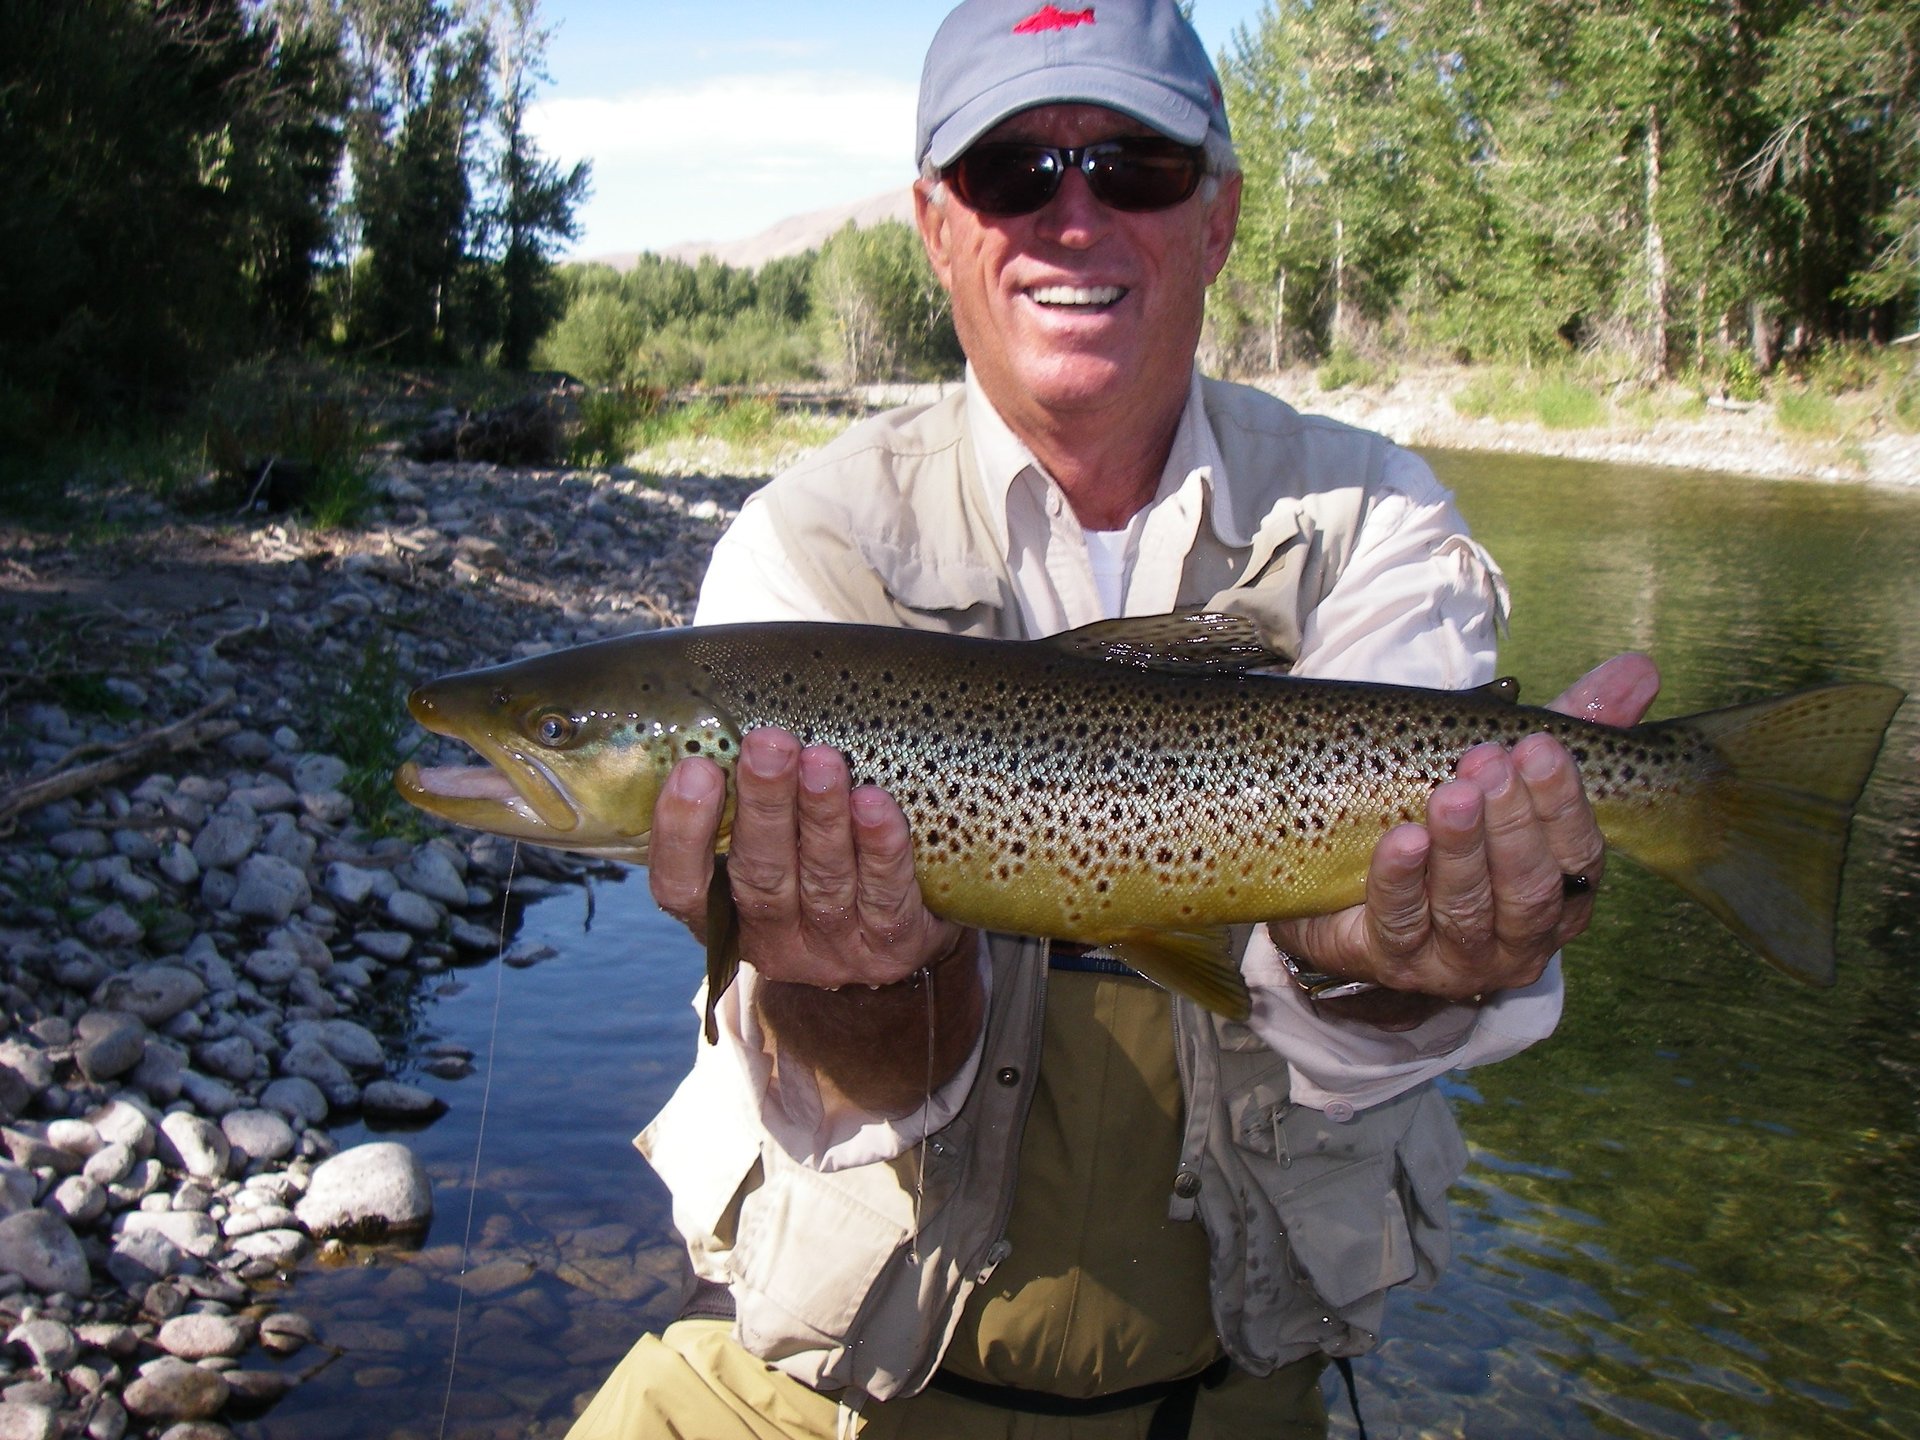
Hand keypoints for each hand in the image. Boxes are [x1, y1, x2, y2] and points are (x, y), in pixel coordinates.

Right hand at [647, 726, 966, 988]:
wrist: (899, 944)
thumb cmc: (816, 869)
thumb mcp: (770, 849)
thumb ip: (747, 801)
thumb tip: (739, 721)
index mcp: (724, 915)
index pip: (683, 887)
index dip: (682, 834)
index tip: (695, 769)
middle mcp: (773, 939)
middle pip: (760, 875)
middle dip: (765, 806)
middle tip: (768, 745)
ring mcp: (834, 947)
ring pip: (825, 878)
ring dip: (822, 816)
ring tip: (823, 761)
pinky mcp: (892, 946)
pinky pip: (887, 896)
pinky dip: (881, 848)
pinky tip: (876, 804)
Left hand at [1269, 653, 1660, 1015]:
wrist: (1352, 886)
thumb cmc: (1452, 827)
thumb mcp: (1511, 776)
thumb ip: (1571, 726)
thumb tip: (1640, 668)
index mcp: (1561, 893)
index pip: (1579, 856)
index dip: (1561, 804)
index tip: (1538, 746)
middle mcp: (1520, 938)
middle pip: (1528, 889)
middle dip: (1511, 825)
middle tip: (1487, 765)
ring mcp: (1458, 959)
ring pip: (1467, 908)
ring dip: (1461, 850)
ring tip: (1448, 796)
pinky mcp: (1395, 963)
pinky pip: (1400, 923)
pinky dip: (1401, 880)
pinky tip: (1402, 840)